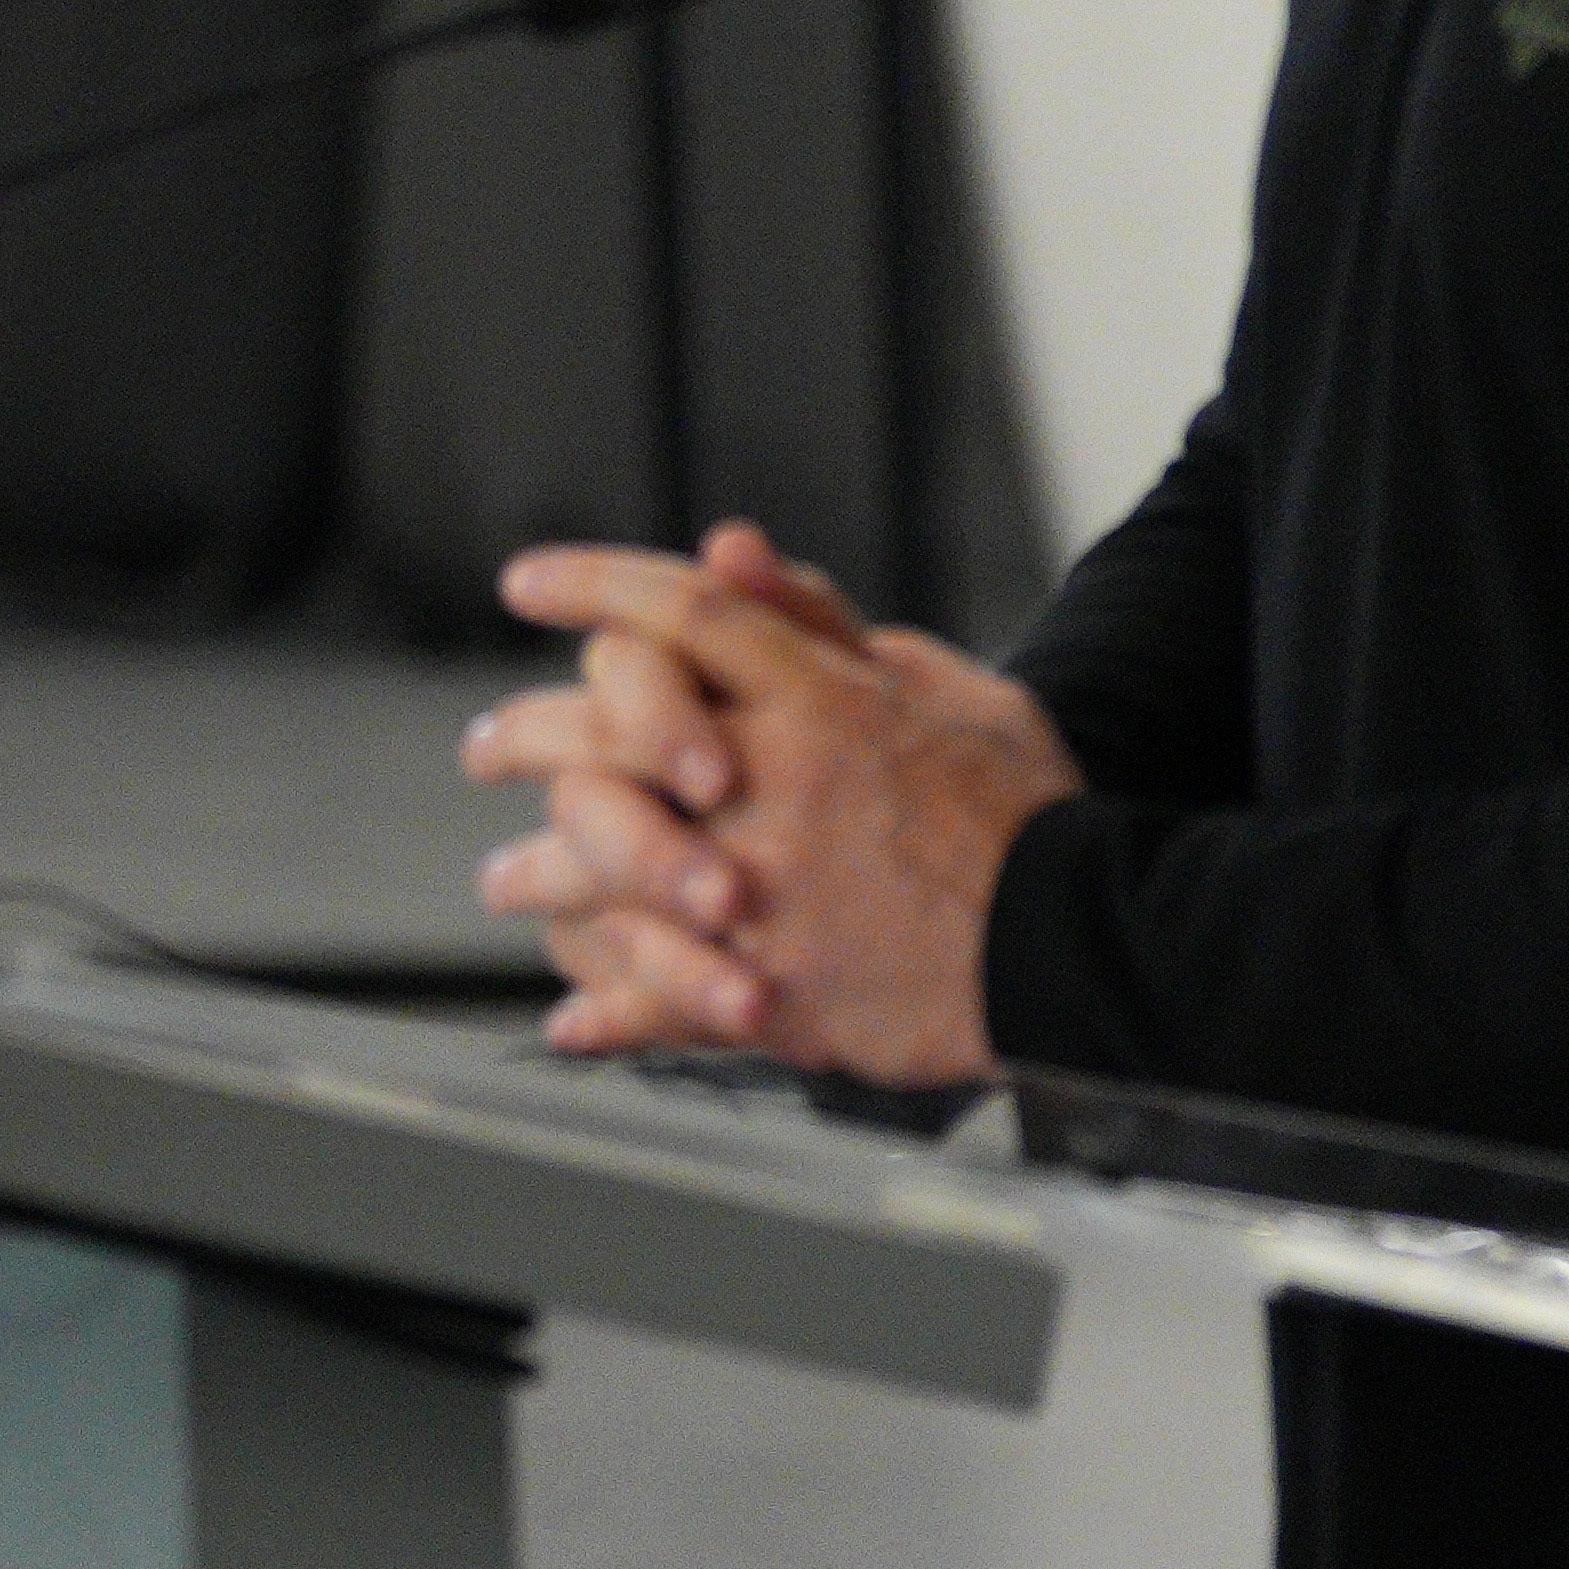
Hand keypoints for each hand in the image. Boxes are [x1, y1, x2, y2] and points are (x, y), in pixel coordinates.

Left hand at [477, 524, 1082, 1082]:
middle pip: (605, 735)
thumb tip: (728, 551)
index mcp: (818, 699)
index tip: (524, 583)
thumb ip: (823, 623)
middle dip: (525, 733)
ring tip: (506, 880)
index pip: (677, 613)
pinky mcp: (776, 988)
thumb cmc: (1023, 809)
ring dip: (540, 874)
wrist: (1085, 942)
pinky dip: (610, 1010)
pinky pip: (662, 998)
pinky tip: (572, 1017)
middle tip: (483, 746)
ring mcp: (764, 892)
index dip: (591, 587)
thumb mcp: (945, 683)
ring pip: (606, 870)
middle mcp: (772, 785)